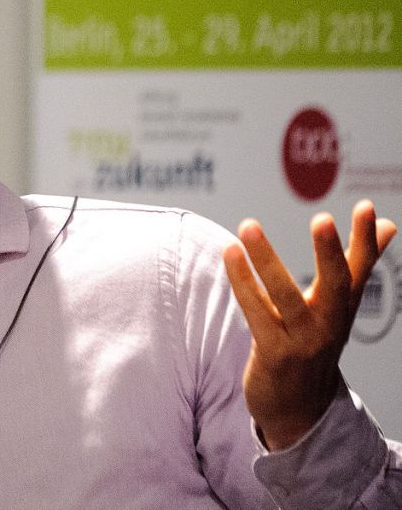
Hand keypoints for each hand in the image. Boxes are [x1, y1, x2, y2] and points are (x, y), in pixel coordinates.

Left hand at [223, 200, 396, 450]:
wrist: (298, 408)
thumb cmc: (314, 343)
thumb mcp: (339, 306)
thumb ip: (359, 264)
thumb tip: (387, 224)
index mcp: (344, 308)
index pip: (360, 270)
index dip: (365, 240)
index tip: (365, 207)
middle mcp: (329, 324)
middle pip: (336, 285)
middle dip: (330, 252)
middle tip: (322, 219)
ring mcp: (303, 341)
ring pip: (286, 297)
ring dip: (266, 260)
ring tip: (248, 226)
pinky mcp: (274, 354)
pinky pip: (256, 313)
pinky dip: (242, 283)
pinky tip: (229, 254)